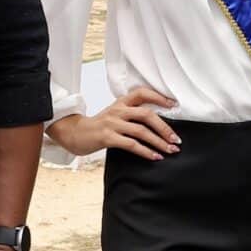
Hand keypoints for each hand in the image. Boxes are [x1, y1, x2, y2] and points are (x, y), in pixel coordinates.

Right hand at [48, 84, 181, 159]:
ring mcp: (112, 123)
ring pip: (141, 131)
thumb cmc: (99, 125)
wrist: (74, 133)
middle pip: (147, 115)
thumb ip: (132, 114)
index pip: (142, 93)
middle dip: (165, 128)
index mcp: (121, 102)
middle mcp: (118, 110)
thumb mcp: (115, 114)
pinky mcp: (107, 137)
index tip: (174, 105)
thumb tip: (159, 124)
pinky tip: (155, 156)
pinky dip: (146, 152)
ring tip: (170, 150)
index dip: (159, 97)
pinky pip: (131, 144)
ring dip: (159, 142)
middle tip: (176, 139)